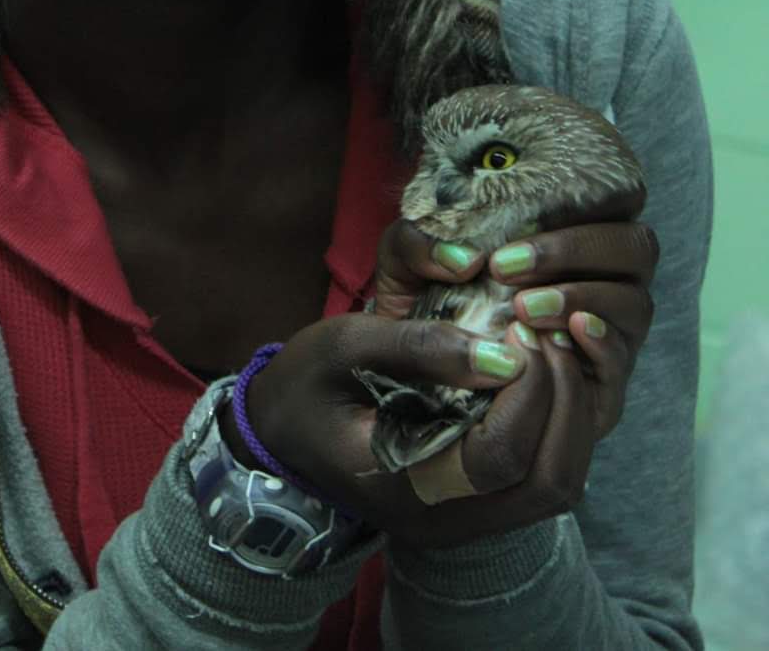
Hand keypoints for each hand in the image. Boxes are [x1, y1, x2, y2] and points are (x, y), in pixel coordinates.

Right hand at [224, 214, 657, 548]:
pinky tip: (542, 376)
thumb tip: (503, 354)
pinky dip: (560, 426)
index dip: (528, 392)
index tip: (520, 330)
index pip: (501, 457)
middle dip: (566, 400)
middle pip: (551, 482)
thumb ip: (419, 348)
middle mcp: (444, 519)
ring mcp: (465, 519)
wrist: (278, 432)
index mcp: (403, 485)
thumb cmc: (305, 382)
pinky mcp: (477, 505)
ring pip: (560, 483)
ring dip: (571, 414)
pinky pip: (545, 476)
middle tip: (548, 335)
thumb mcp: (344, 344)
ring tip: (551, 350)